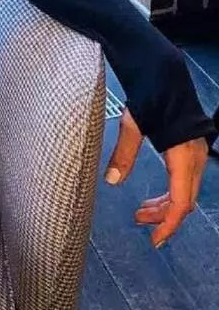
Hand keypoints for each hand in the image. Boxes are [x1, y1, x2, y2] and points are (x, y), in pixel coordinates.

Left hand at [104, 106, 208, 248]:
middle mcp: (195, 157)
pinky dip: (171, 190)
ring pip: (186, 191)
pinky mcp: (192, 148)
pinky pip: (186, 179)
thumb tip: (112, 180)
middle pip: (184, 200)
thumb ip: (123, 153)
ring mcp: (196, 153)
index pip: (180, 202)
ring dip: (166, 204)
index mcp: (182, 155)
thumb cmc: (150, 93)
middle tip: (139, 220)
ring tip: (142, 210)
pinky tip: (155, 192)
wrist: (164, 71)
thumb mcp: (132, 123)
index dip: (168, 224)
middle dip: (163, 215)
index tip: (154, 238)